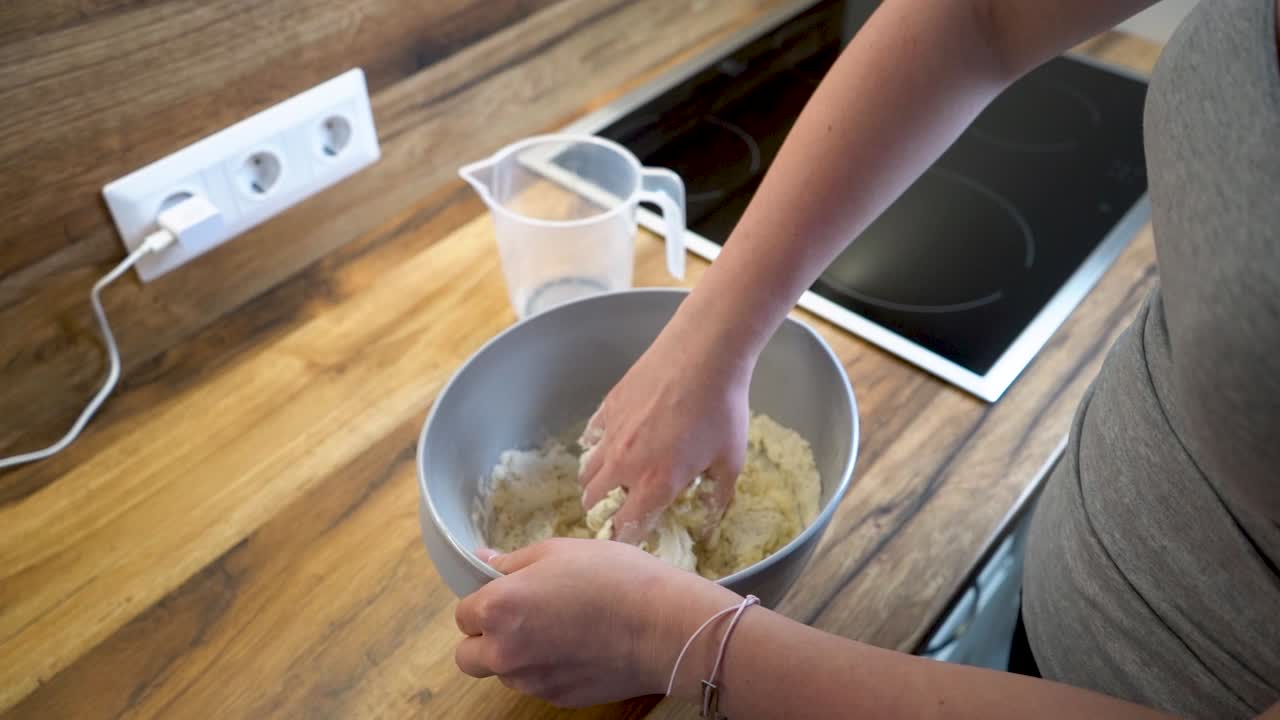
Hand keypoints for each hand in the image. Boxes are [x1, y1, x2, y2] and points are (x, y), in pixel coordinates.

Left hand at [454, 538, 739, 706]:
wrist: (664, 626)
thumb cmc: (614, 576)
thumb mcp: (560, 551)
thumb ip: (513, 561)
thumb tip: (483, 560)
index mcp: (499, 609)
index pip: (463, 614)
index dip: (484, 600)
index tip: (508, 592)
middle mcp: (505, 653)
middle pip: (468, 656)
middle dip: (485, 638)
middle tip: (520, 617)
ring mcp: (532, 682)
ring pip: (504, 673)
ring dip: (516, 656)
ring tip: (559, 630)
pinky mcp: (559, 699)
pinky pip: (537, 685)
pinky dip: (547, 670)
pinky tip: (579, 648)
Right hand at [578, 316, 750, 543]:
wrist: (704, 354)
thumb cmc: (723, 409)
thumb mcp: (731, 461)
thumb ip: (717, 498)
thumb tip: (709, 523)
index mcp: (655, 485)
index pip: (626, 528)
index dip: (625, 539)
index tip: (630, 539)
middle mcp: (624, 465)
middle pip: (595, 501)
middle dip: (603, 512)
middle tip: (615, 510)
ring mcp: (611, 435)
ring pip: (586, 471)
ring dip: (594, 483)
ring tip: (606, 482)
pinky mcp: (607, 408)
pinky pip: (591, 438)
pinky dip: (595, 447)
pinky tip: (609, 443)